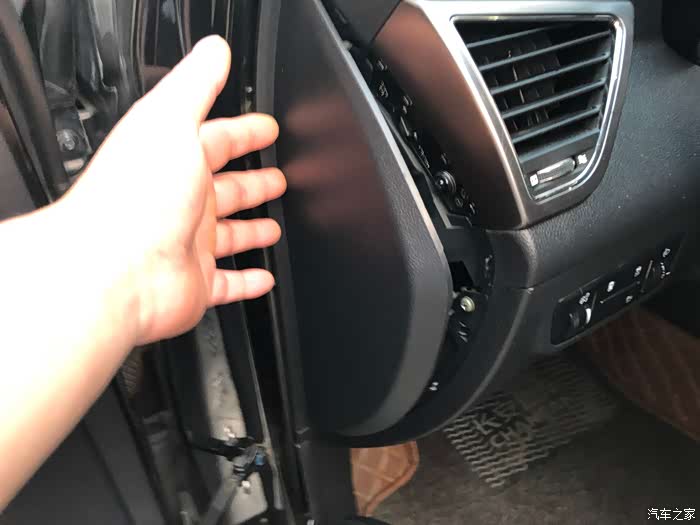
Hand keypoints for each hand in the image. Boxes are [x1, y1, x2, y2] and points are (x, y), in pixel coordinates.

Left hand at [57, 35, 285, 343]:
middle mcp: (179, 201)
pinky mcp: (194, 282)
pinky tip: (264, 278)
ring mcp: (186, 243)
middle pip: (226, 189)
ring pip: (228, 235)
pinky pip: (228, 282)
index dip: (246, 133)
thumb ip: (196, 85)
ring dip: (252, 230)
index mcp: (176, 162)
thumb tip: (214, 52)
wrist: (114, 271)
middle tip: (279, 179)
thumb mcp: (170, 121)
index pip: (217, 140)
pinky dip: (248, 281)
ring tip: (274, 227)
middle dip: (255, 182)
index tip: (268, 129)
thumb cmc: (136, 199)